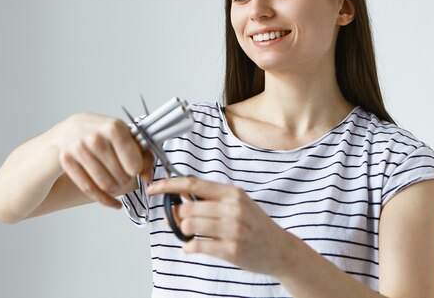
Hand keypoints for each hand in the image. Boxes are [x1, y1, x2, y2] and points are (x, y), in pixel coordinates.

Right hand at [54, 112, 152, 208]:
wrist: (69, 130)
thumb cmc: (102, 133)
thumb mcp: (125, 136)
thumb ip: (144, 154)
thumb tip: (148, 178)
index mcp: (114, 128)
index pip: (134, 164)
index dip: (137, 170)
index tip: (134, 168)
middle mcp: (96, 138)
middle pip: (121, 177)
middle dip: (126, 181)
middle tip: (124, 177)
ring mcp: (79, 149)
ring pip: (105, 185)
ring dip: (115, 190)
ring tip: (117, 184)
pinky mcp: (66, 160)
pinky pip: (89, 189)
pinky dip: (105, 200)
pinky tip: (115, 203)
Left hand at [147, 177, 292, 275]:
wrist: (279, 249)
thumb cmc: (255, 225)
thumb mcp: (238, 203)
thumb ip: (211, 197)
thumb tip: (179, 193)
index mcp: (232, 193)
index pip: (193, 184)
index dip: (169, 185)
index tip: (154, 188)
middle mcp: (233, 208)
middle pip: (187, 207)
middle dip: (173, 214)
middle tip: (171, 220)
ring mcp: (233, 229)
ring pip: (189, 225)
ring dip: (180, 231)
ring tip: (185, 234)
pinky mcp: (232, 249)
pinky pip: (197, 245)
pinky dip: (188, 247)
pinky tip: (190, 246)